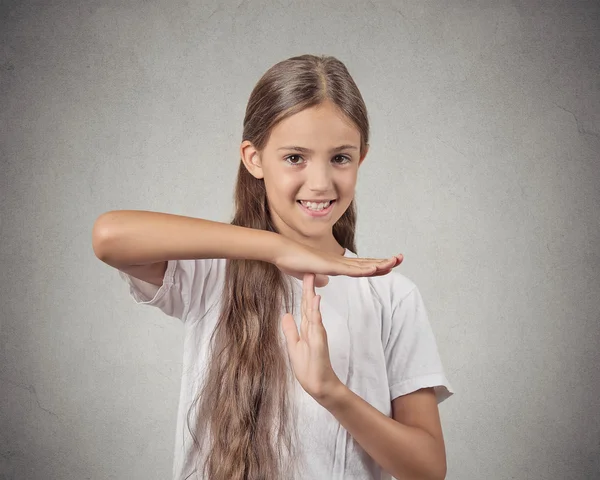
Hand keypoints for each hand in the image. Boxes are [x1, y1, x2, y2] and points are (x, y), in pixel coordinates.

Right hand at [273, 238, 402, 287]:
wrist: (281, 252)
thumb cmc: (293, 261)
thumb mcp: (309, 275)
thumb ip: (319, 278)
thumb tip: (326, 283)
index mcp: (337, 265)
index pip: (361, 267)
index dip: (376, 266)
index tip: (390, 264)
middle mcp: (340, 262)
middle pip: (366, 264)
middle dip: (384, 262)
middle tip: (401, 258)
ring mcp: (336, 263)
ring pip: (362, 265)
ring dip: (379, 264)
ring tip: (394, 262)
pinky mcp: (329, 266)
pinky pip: (350, 269)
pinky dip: (363, 269)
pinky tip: (375, 269)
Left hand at [282, 273, 341, 401]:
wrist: (319, 385)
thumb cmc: (308, 368)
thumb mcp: (293, 346)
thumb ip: (290, 330)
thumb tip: (285, 315)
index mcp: (307, 329)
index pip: (305, 307)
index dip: (303, 292)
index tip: (303, 277)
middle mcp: (313, 328)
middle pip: (310, 305)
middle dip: (308, 288)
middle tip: (309, 270)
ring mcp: (317, 334)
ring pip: (314, 310)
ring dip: (312, 295)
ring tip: (311, 280)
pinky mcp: (320, 341)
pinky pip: (317, 323)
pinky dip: (316, 311)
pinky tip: (316, 300)